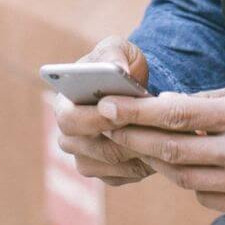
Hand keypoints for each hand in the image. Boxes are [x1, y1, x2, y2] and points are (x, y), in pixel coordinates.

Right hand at [52, 35, 154, 186]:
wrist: (136, 87)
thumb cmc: (121, 63)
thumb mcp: (118, 50)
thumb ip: (114, 54)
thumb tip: (115, 67)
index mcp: (64, 104)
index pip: (68, 119)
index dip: (93, 119)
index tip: (120, 111)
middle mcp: (69, 136)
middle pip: (88, 148)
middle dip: (120, 137)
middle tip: (148, 127)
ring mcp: (86, 157)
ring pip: (110, 163)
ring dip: (135, 150)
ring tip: (161, 136)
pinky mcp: (106, 173)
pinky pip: (124, 175)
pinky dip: (143, 162)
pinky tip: (160, 147)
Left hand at [97, 79, 224, 220]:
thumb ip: (212, 99)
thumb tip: (168, 104)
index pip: (180, 114)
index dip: (139, 112)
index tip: (110, 106)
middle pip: (175, 152)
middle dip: (136, 139)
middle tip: (109, 129)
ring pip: (187, 180)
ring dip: (158, 163)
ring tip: (138, 147)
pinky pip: (208, 199)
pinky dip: (190, 183)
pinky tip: (182, 168)